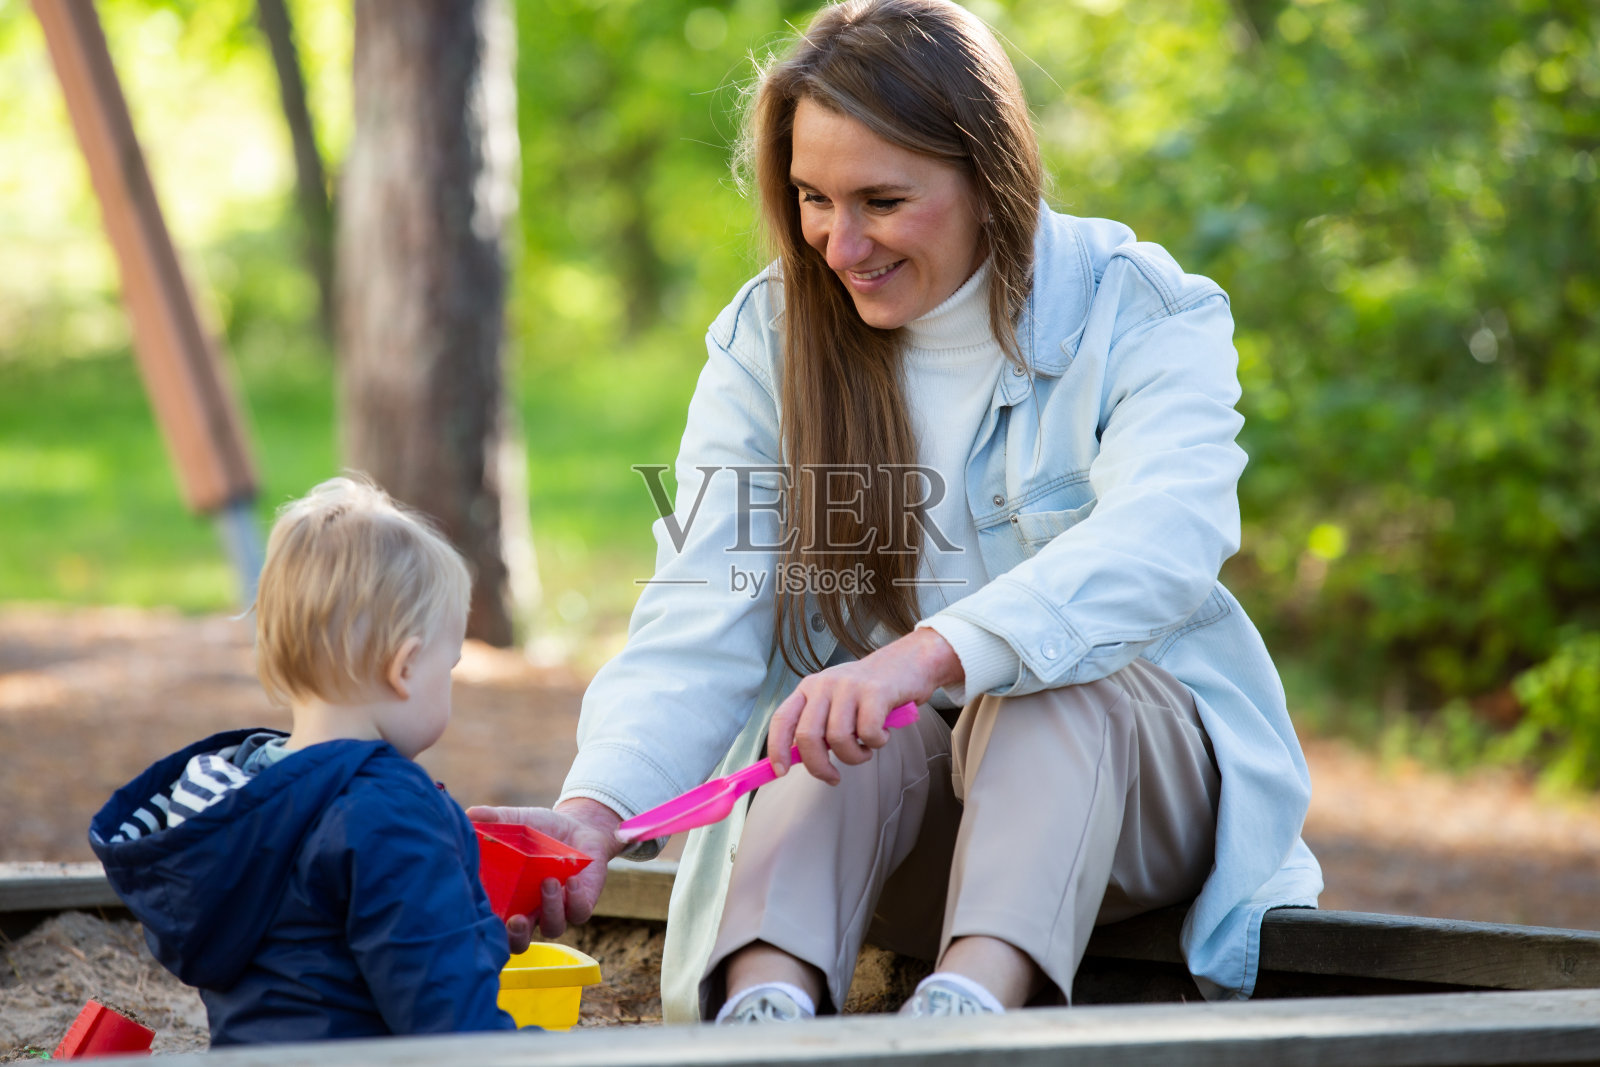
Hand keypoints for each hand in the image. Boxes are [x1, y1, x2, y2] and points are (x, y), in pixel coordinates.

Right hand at [465, 798, 623, 947]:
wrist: (579, 826)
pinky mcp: (582, 904)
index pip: (492, 925)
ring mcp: (557, 911)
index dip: (486, 927)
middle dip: (516, 937)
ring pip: (552, 928)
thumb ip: (495, 820)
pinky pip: (579, 912)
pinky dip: (575, 899)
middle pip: (518, 943)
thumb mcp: (517, 822)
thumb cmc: (541, 831)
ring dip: (550, 908)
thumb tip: (469, 814)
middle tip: (515, 920)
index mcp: (508, 899)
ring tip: (548, 881)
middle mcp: (530, 912)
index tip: (481, 913)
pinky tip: (572, 880)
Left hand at [766, 627, 963, 783]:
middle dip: (819, 766)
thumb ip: (819, 725)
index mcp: (810, 687)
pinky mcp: (875, 691)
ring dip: (854, 755)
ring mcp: (849, 686)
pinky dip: (876, 742)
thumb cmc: (873, 689)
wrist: (911, 660)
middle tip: (833, 777)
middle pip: (807, 736)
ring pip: (838, 739)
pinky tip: (882, 733)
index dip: (777, 748)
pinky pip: (867, 733)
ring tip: (866, 747)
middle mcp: (825, 684)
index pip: (782, 719)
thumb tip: (798, 759)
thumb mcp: (838, 702)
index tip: (780, 771)